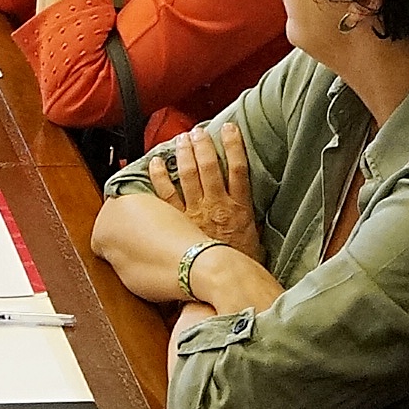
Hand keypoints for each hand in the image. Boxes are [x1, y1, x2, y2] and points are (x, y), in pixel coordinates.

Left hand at [165, 123, 260, 261]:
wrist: (226, 280)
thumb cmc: (240, 262)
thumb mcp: (253, 237)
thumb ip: (247, 218)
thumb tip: (246, 208)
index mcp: (239, 206)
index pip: (238, 168)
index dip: (233, 145)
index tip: (228, 128)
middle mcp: (217, 204)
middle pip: (209, 166)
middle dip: (202, 145)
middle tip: (197, 131)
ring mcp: (197, 212)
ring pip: (189, 176)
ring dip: (184, 154)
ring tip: (180, 138)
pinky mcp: (180, 222)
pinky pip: (167, 196)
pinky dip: (159, 178)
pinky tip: (154, 164)